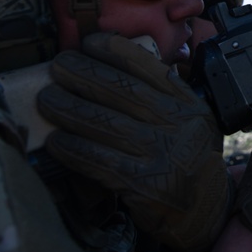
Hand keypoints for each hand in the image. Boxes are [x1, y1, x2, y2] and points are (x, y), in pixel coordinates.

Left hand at [37, 32, 232, 251]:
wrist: (205, 209)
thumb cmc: (188, 159)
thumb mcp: (189, 120)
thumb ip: (162, 97)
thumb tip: (110, 68)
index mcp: (187, 103)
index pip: (149, 68)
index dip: (114, 51)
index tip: (88, 43)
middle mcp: (177, 124)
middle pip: (121, 91)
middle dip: (83, 73)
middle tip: (57, 65)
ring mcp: (161, 153)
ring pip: (105, 122)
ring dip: (68, 108)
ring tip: (46, 98)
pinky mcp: (143, 184)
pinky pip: (98, 160)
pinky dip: (73, 148)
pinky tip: (55, 140)